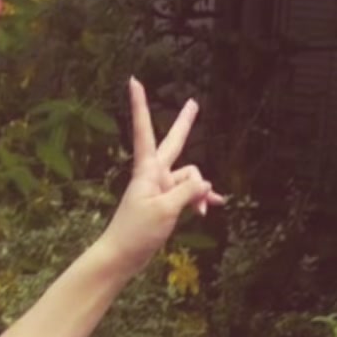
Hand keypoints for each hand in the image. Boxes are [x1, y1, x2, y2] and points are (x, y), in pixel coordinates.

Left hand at [98, 77, 226, 282]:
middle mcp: (154, 174)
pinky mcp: (166, 203)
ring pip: (190, 178)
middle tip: (193, 102)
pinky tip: (214, 206)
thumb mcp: (166, 210)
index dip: (140, 105)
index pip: (144, 130)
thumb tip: (206, 182)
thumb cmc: (136, 231)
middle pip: (173, 143)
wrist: (122, 256)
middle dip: (185, 124)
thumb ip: (188, 192)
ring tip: (203, 211)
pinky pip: (189, 194)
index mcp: (147, 170)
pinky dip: (201, 199)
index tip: (134, 80)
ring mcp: (160, 188)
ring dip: (200, 192)